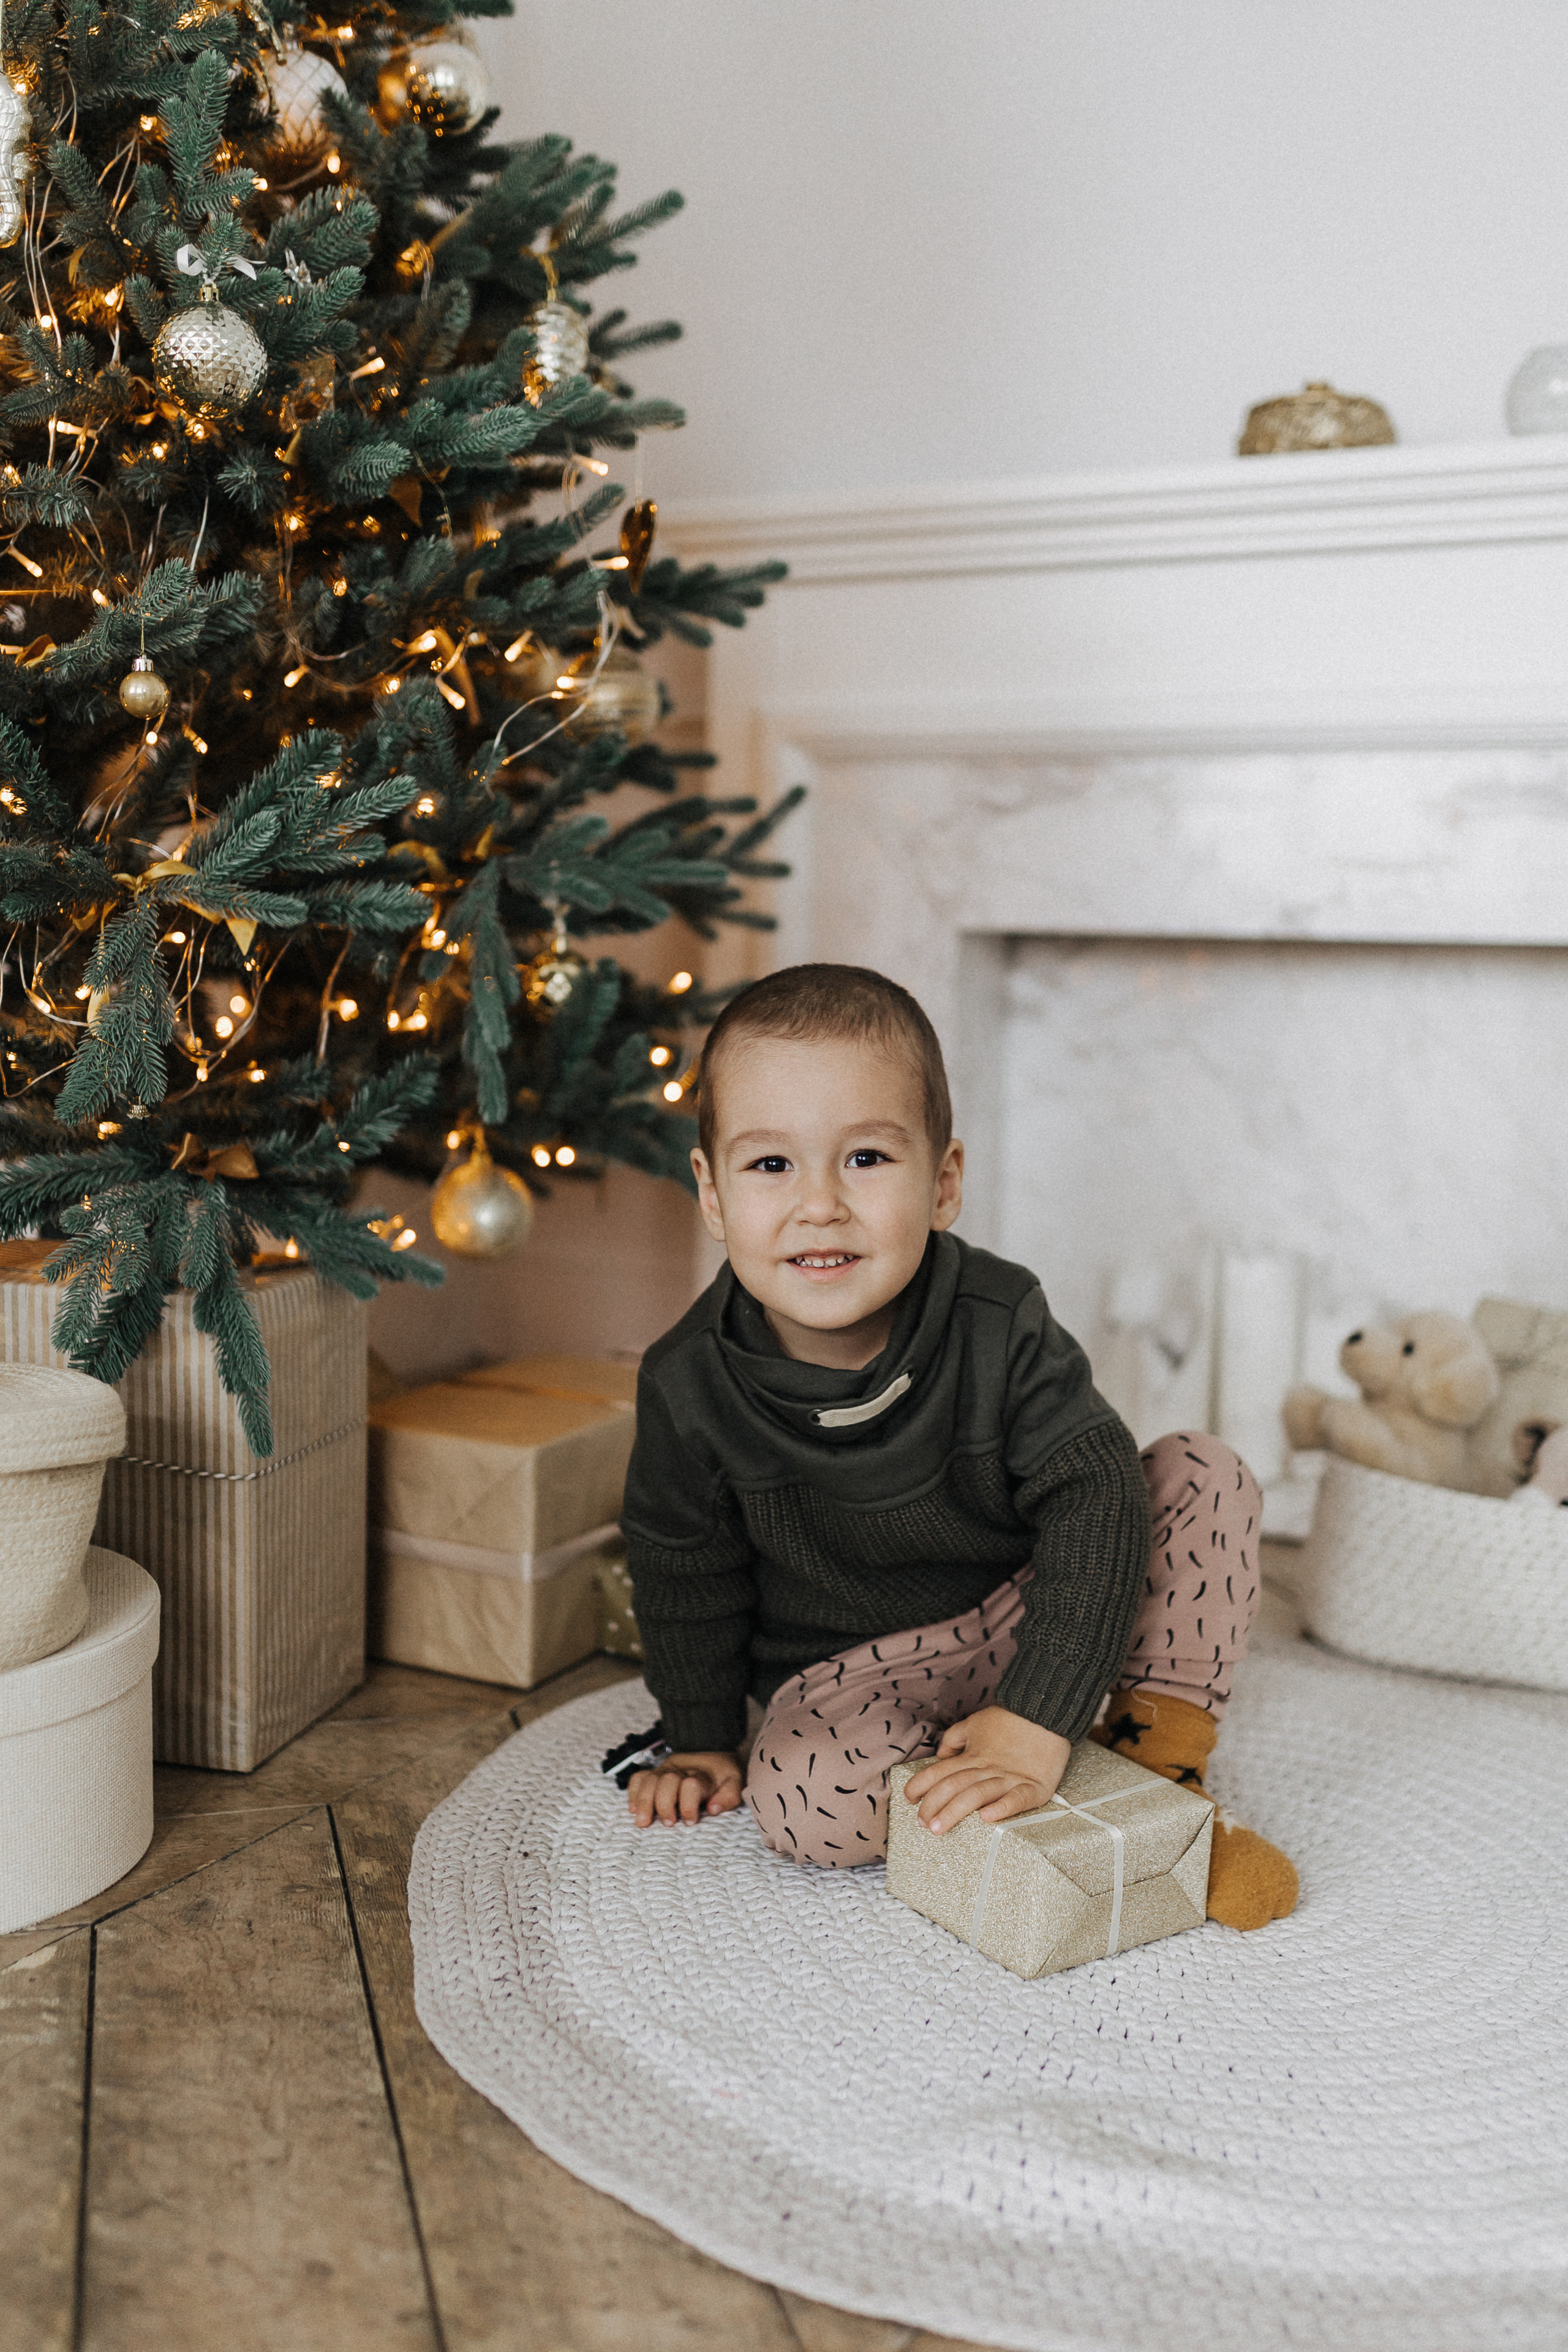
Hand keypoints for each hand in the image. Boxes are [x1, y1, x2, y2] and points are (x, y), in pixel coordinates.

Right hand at [627, 1749, 742, 1827]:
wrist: (712, 1750)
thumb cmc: (722, 1773)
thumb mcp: (735, 1783)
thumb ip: (728, 1796)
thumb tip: (712, 1809)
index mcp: (702, 1774)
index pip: (692, 1784)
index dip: (689, 1804)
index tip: (690, 1821)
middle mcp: (680, 1770)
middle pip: (667, 1781)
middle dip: (664, 1803)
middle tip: (668, 1823)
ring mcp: (664, 1770)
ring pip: (649, 1780)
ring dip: (644, 1801)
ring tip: (643, 1822)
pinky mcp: (654, 1772)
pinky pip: (638, 1778)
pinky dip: (633, 1792)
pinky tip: (633, 1809)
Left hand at [902, 1706, 1070, 1835]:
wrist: (1047, 1711)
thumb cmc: (1011, 1719)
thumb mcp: (976, 1722)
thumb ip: (955, 1739)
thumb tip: (940, 1755)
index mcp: (972, 1755)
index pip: (940, 1772)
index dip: (921, 1785)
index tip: (908, 1799)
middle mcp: (988, 1768)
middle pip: (955, 1787)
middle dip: (934, 1806)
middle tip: (921, 1823)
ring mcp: (1010, 1778)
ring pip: (978, 1795)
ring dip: (956, 1812)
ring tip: (939, 1828)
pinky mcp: (1035, 1787)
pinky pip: (1018, 1799)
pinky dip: (1002, 1808)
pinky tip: (987, 1818)